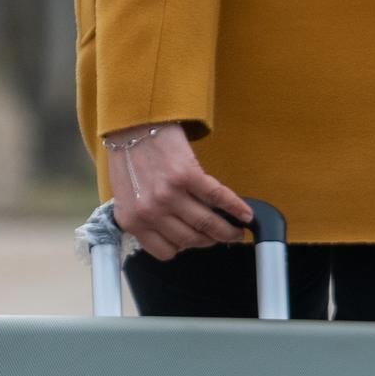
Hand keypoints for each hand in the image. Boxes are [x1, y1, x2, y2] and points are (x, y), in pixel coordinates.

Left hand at [105, 123, 250, 258]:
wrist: (132, 124)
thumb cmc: (129, 159)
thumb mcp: (128, 197)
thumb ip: (147, 217)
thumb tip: (178, 231)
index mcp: (133, 221)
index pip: (166, 251)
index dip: (185, 247)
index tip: (197, 241)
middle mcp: (150, 212)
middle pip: (191, 239)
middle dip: (211, 240)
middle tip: (224, 236)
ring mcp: (169, 195)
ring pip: (208, 224)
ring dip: (228, 230)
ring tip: (237, 229)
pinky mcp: (187, 175)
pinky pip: (218, 198)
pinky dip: (236, 207)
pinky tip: (245, 213)